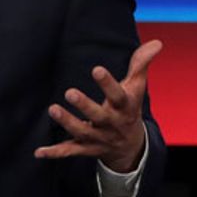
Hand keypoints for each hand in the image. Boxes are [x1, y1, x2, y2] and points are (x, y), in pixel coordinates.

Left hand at [36, 40, 161, 172]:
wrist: (131, 147)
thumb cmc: (130, 107)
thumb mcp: (137, 87)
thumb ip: (141, 64)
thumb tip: (156, 43)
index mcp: (124, 107)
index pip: (118, 95)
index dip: (108, 84)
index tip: (96, 69)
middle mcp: (112, 124)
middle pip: (99, 116)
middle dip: (85, 106)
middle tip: (70, 92)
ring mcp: (99, 138)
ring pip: (82, 132)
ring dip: (68, 122)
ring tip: (53, 109)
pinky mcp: (86, 148)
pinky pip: (70, 152)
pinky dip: (55, 153)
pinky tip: (40, 151)